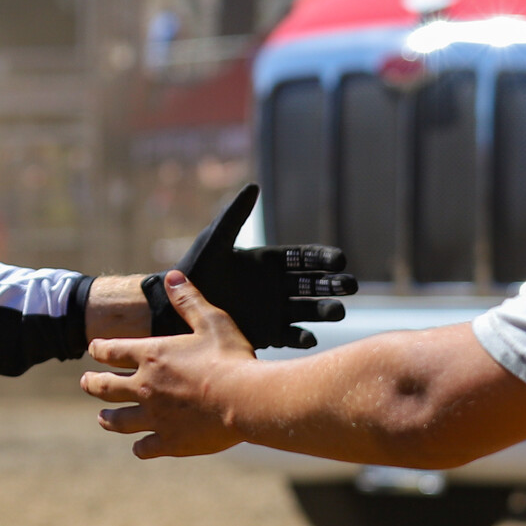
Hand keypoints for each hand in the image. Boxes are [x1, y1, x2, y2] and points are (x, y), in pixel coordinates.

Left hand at [81, 272, 260, 458]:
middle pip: (105, 386)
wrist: (246, 400)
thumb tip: (172, 276)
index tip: (94, 349)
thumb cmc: (231, 358)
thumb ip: (188, 300)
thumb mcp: (211, 321)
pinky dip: (140, 447)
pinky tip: (139, 447)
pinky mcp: (169, 441)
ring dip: (107, 418)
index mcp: (151, 356)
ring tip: (102, 418)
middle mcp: (144, 387)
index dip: (99, 349)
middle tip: (85, 383)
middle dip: (92, 383)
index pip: (111, 351)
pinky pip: (144, 447)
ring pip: (118, 421)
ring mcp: (154, 417)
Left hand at [159, 184, 351, 349]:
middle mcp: (278, 286)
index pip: (304, 258)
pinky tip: (309, 337)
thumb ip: (234, 217)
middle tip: (348, 285)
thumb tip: (253, 186)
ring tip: (337, 312)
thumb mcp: (215, 241)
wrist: (177, 307)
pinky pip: (292, 337)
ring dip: (325, 310)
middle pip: (314, 284)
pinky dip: (303, 338)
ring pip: (310, 311)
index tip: (338, 260)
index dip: (322, 258)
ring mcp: (276, 311)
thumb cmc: (194, 270)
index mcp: (269, 262)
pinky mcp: (269, 334)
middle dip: (333, 284)